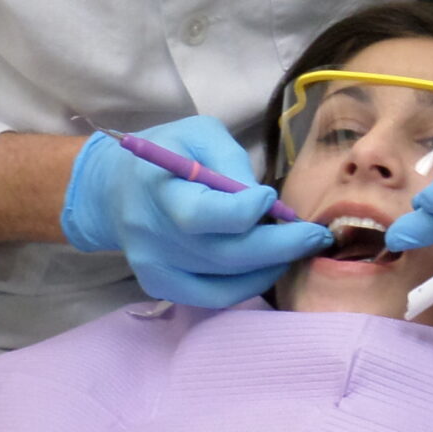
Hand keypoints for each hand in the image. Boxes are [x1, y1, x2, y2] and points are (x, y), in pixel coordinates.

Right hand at [62, 117, 330, 307]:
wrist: (115, 188)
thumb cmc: (167, 152)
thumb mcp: (199, 134)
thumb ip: (232, 162)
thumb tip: (265, 202)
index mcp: (160, 192)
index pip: (204, 216)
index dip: (246, 211)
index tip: (271, 195)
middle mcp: (155, 238)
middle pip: (226, 256)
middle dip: (282, 247)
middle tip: (317, 236)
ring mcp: (156, 269)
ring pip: (226, 282)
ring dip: (272, 266)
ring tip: (299, 247)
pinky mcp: (161, 287)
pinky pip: (215, 297)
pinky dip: (249, 284)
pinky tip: (269, 265)